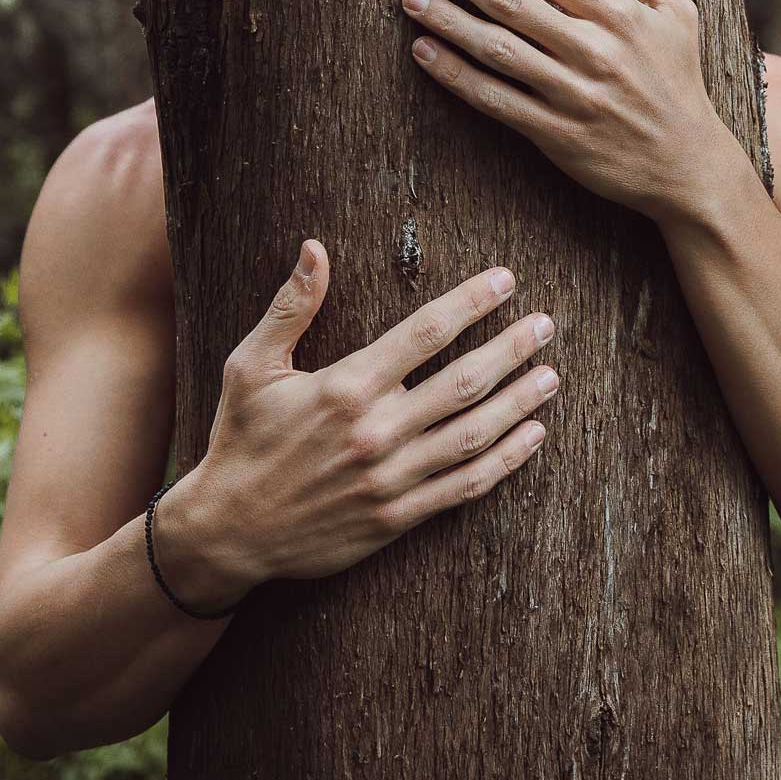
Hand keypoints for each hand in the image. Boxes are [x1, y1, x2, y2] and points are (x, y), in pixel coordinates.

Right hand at [166, 239, 558, 606]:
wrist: (229, 531)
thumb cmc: (240, 440)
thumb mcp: (250, 366)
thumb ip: (291, 307)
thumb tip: (315, 248)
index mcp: (346, 387)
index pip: (426, 332)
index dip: (472, 302)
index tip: (505, 281)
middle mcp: (376, 431)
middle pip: (464, 381)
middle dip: (512, 348)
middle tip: (546, 325)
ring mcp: (391, 478)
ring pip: (473, 434)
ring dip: (519, 402)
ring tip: (551, 376)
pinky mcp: (397, 517)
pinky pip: (464, 486)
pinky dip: (505, 460)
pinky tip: (532, 436)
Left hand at [399, 0, 734, 222]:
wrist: (689, 165)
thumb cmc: (678, 80)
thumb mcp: (673, 11)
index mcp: (618, 12)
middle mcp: (594, 49)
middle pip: (511, 1)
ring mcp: (573, 94)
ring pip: (497, 49)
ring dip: (448, 20)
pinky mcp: (556, 135)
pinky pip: (496, 100)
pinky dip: (457, 76)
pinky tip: (425, 52)